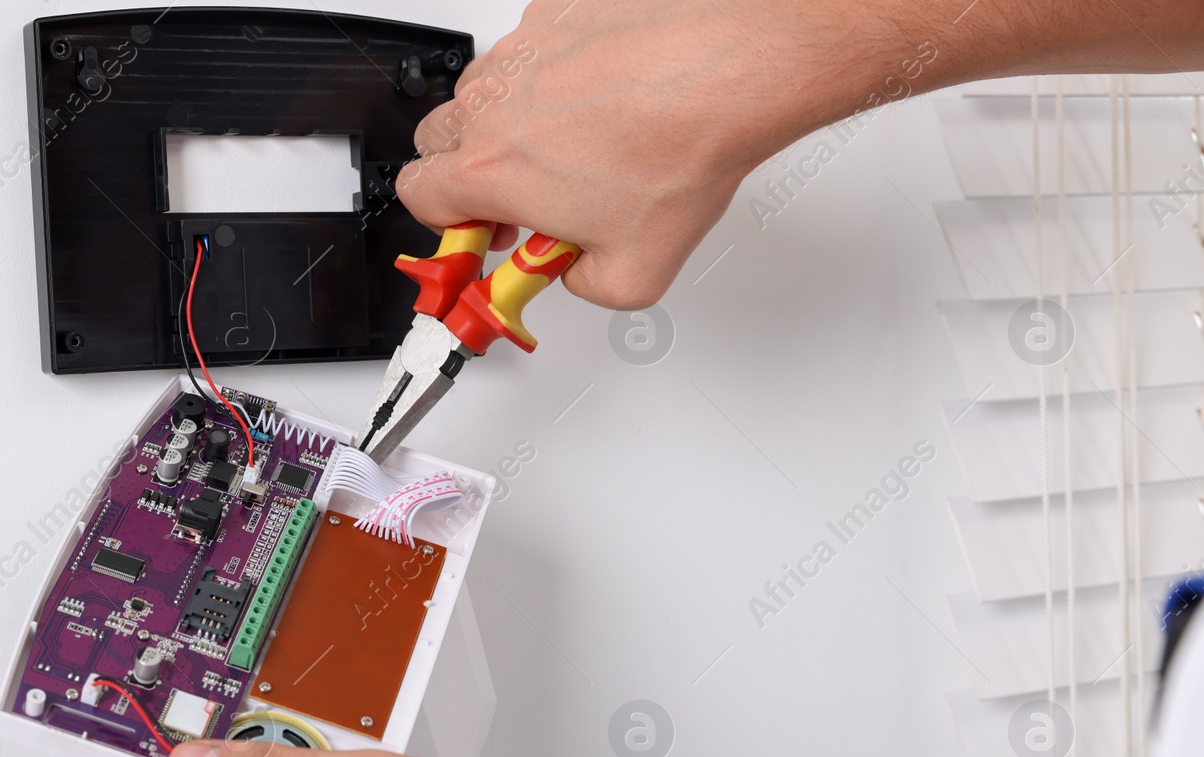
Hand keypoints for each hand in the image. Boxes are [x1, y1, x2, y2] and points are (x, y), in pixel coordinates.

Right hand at [398, 0, 1203, 309]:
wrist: (778, 24)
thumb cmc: (712, 119)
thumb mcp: (644, 261)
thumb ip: (594, 283)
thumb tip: (587, 279)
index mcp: (497, 161)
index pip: (426, 212)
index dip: (447, 251)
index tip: (463, 272)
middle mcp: (506, 86)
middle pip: (451, 145)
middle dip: (489, 182)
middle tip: (547, 211)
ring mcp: (542, 34)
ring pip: (507, 89)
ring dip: (540, 129)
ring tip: (617, 149)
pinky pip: (560, 44)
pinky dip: (585, 74)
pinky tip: (648, 94)